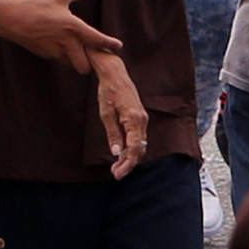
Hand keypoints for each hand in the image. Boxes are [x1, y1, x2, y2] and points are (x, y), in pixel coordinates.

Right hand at [0, 0, 120, 73]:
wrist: (11, 18)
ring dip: (77, 61)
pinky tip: (64, 48)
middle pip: (84, 65)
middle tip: (95, 54)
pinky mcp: (45, 55)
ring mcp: (54, 51)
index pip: (97, 40)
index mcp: (73, 27)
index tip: (118, 46)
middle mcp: (66, 43)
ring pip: (72, 65)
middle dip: (90, 63)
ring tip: (81, 52)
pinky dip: (65, 57)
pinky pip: (61, 60)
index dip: (110, 45)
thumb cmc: (36, 4)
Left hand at [91, 55, 148, 177]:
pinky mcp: (139, 118)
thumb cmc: (108, 92)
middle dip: (128, 163)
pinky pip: (138, 137)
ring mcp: (142, 119)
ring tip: (116, 167)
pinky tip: (121, 154)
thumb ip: (113, 134)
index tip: (118, 173)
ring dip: (130, 157)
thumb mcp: (106, 114)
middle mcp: (142, 120)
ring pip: (140, 144)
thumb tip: (117, 153)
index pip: (135, 148)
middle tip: (115, 174)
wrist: (115, 74)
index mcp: (134, 119)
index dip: (128, 163)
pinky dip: (131, 148)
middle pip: (139, 149)